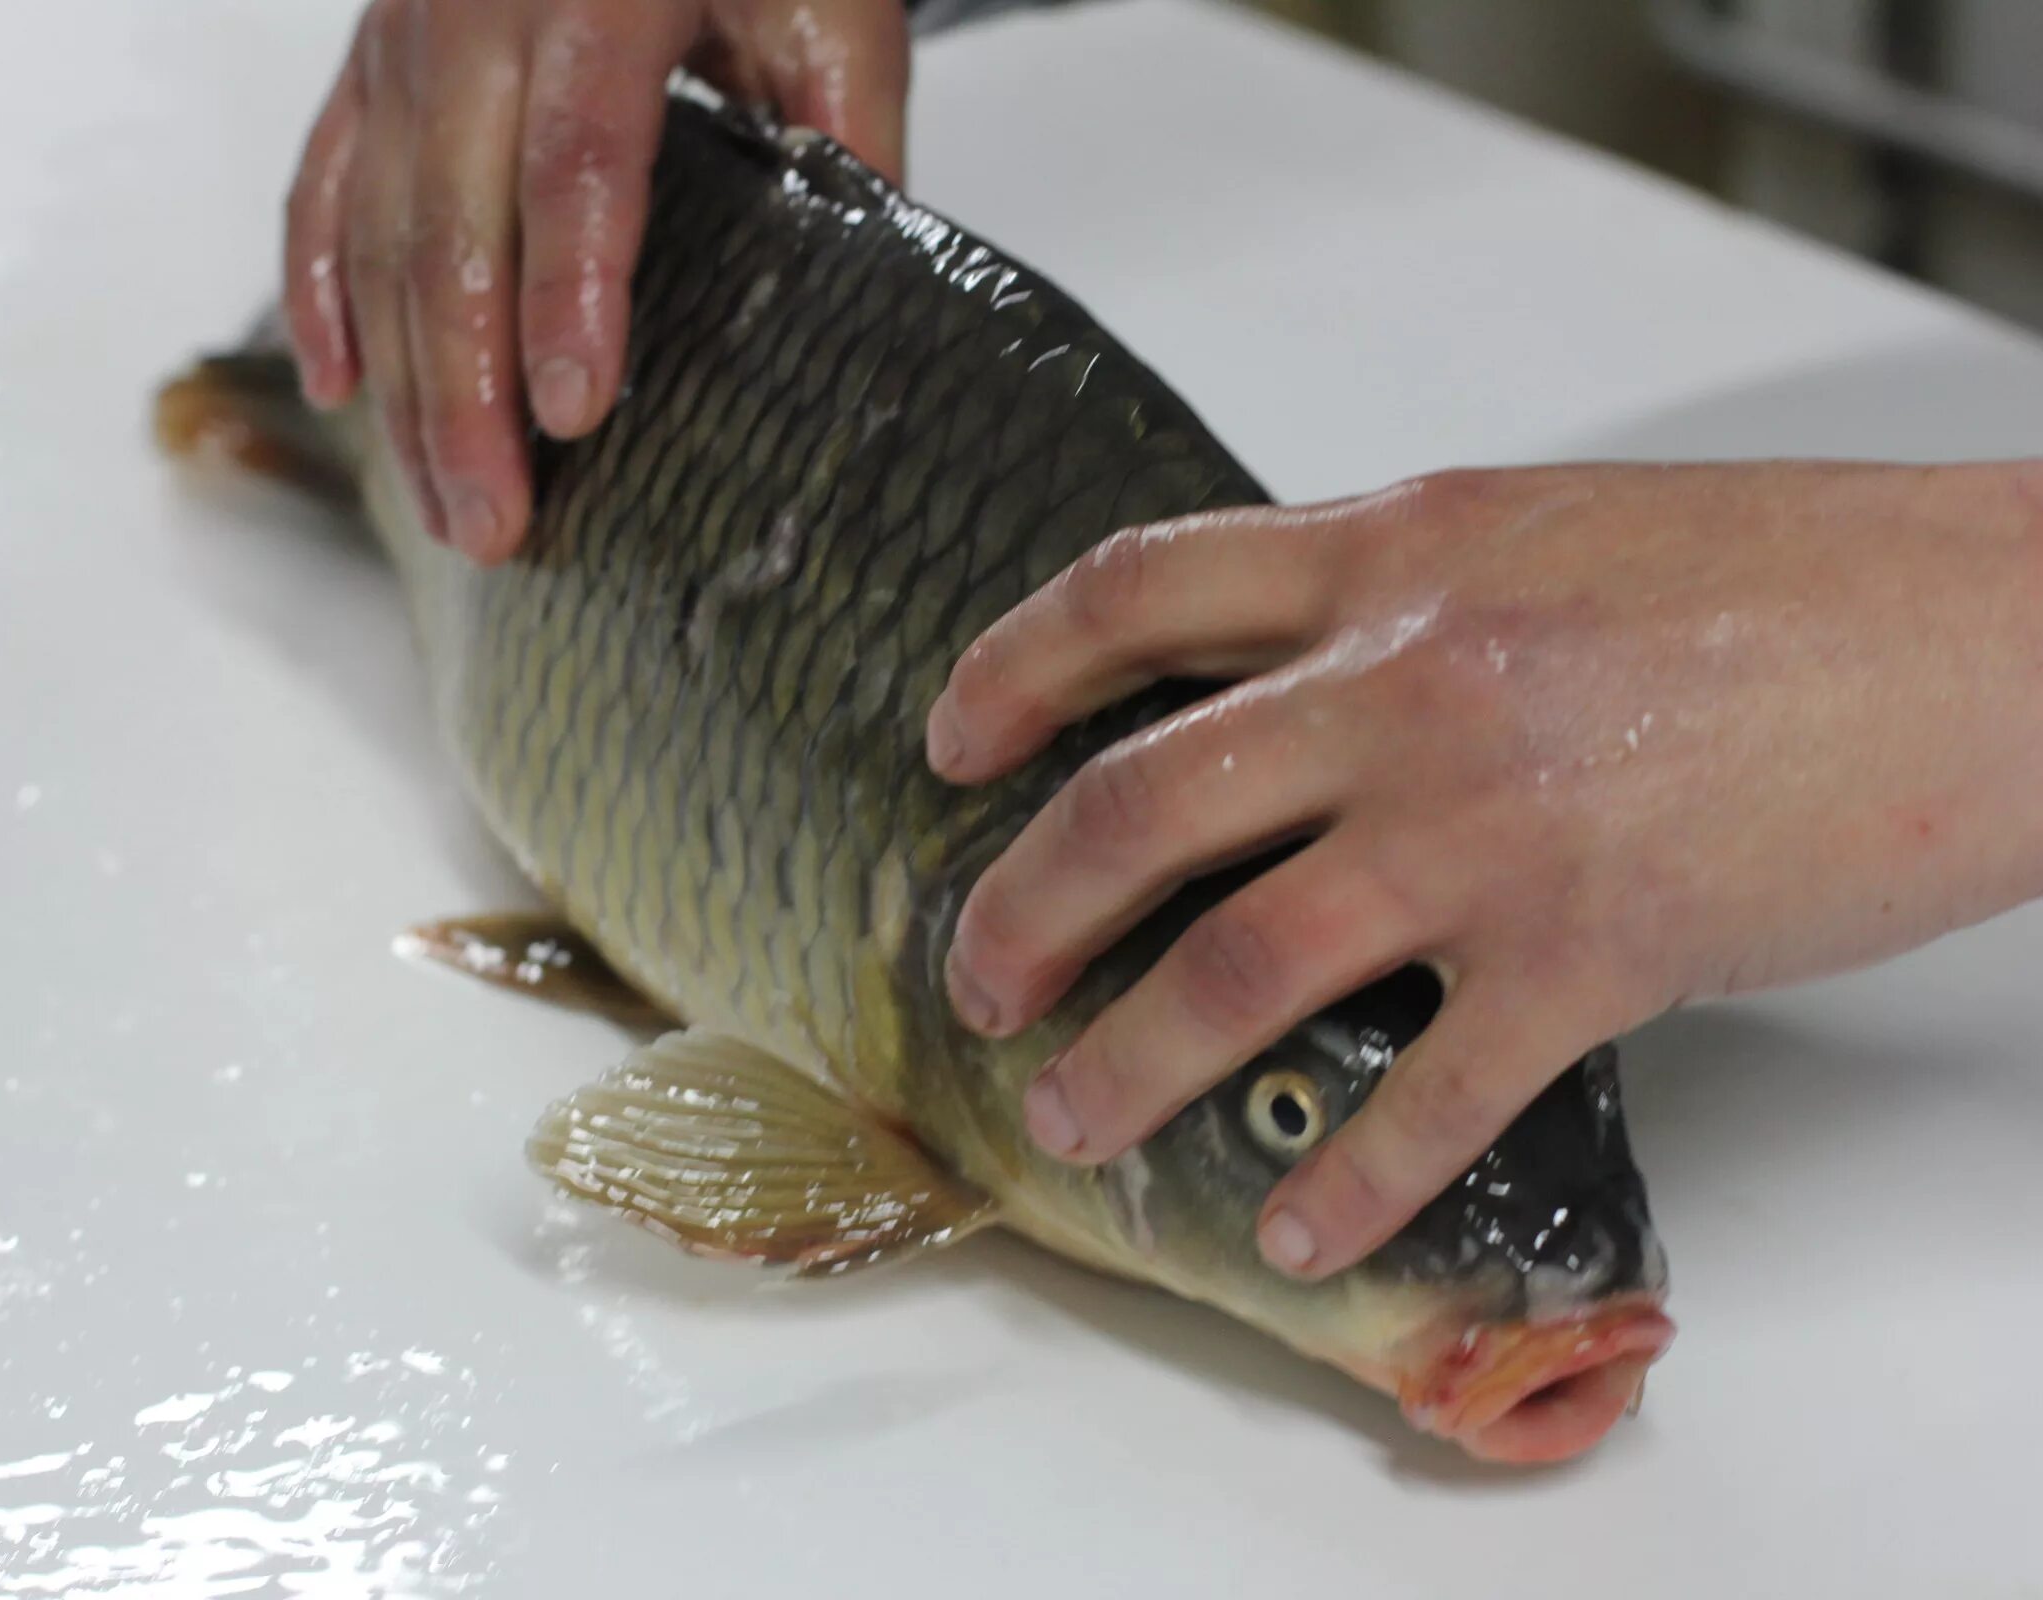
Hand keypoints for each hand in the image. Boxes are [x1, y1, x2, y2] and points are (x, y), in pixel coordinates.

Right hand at [285, 0, 909, 561]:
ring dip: (404, 384)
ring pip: (378, 228)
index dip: (570, 291)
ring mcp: (405, 34)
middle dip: (465, 391)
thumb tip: (863, 294)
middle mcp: (478, 8)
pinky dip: (320, 292)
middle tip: (496, 524)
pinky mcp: (368, 58)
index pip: (577, 159)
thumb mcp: (824, 2)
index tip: (574, 411)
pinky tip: (340, 391)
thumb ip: (845, 132)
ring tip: (446, 507)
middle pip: (452, 221)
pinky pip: (322, 184)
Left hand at [927, 461, 2042, 1277]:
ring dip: (1129, 1061)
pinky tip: (1296, 1226)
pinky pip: (1431, 1096)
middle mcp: (1405, 683)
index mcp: (1390, 555)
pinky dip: (1349, 1181)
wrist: (1984, 628)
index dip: (1014, 669)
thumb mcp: (1539, 532)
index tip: (952, 740)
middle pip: (1137, 804)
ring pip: (1239, 962)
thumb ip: (1391, 599)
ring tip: (1072, 1119)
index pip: (1136, 591)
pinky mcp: (1593, 949)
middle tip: (977, 981)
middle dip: (1022, 907)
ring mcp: (1487, 822)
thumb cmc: (1783, 576)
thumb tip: (1272, 682)